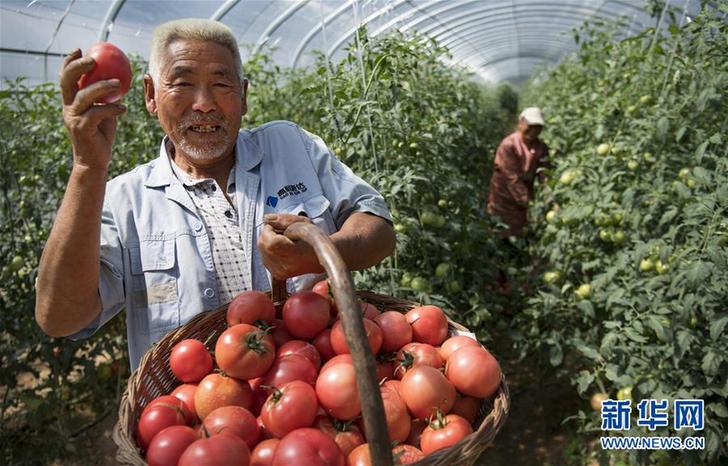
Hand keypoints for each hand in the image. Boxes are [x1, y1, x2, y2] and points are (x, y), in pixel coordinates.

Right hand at [60, 49, 126, 170]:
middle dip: (79, 67)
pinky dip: (112, 109)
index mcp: (70, 101)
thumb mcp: (103, 112)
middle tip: (94, 60)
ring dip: (102, 86)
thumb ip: (104, 98)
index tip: (81, 50)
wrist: (94, 161)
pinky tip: (123, 109)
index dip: (69, 62)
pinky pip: (98, 113)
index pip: (65, 77)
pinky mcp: (82, 129)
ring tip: (119, 83)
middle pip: (67, 81)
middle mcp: (68, 107)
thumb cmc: (100, 134)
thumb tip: (118, 79)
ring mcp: (73, 118)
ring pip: (85, 96)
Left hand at [258, 214, 318, 279]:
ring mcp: (278, 271)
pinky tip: (284, 251)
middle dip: (270, 235)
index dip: (272, 228)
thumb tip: (266, 219)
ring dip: (270, 243)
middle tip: (286, 235)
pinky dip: (271, 252)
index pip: (266, 235)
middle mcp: (282, 265)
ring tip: (287, 243)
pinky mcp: (277, 274)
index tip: (283, 229)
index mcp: (288, 252)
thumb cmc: (315, 241)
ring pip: (262, 250)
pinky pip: (265, 258)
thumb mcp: (303, 223)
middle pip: (262, 243)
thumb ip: (282, 219)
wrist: (320, 258)